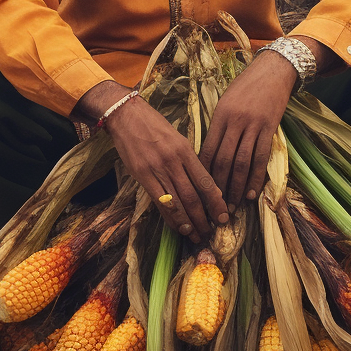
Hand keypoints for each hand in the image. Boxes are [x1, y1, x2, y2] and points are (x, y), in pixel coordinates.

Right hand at [98, 92, 229, 243]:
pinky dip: (170, 217)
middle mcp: (173, 161)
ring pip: (178, 202)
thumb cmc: (153, 125)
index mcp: (185, 150)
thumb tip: (202, 182)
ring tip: (196, 235)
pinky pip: (159, 202)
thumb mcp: (177, 137)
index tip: (224, 215)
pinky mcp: (142, 175)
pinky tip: (177, 227)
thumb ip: (188, 159)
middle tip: (211, 232)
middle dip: (204, 217)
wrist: (126, 115)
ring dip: (189, 222)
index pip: (205, 180)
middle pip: (193, 196)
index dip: (216, 201)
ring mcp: (157, 169)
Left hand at [198, 50, 297, 209]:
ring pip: (242, 163)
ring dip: (236, 187)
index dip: (203, 173)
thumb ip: (219, 126)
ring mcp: (253, 126)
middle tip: (215, 206)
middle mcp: (235, 122)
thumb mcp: (226, 102)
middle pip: (223, 160)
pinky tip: (252, 193)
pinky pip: (261, 158)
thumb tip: (210, 153)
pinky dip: (256, 178)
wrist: (273, 71)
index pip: (207, 150)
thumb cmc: (246, 86)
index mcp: (220, 116)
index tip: (200, 191)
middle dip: (218, 187)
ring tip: (232, 206)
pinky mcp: (270, 129)